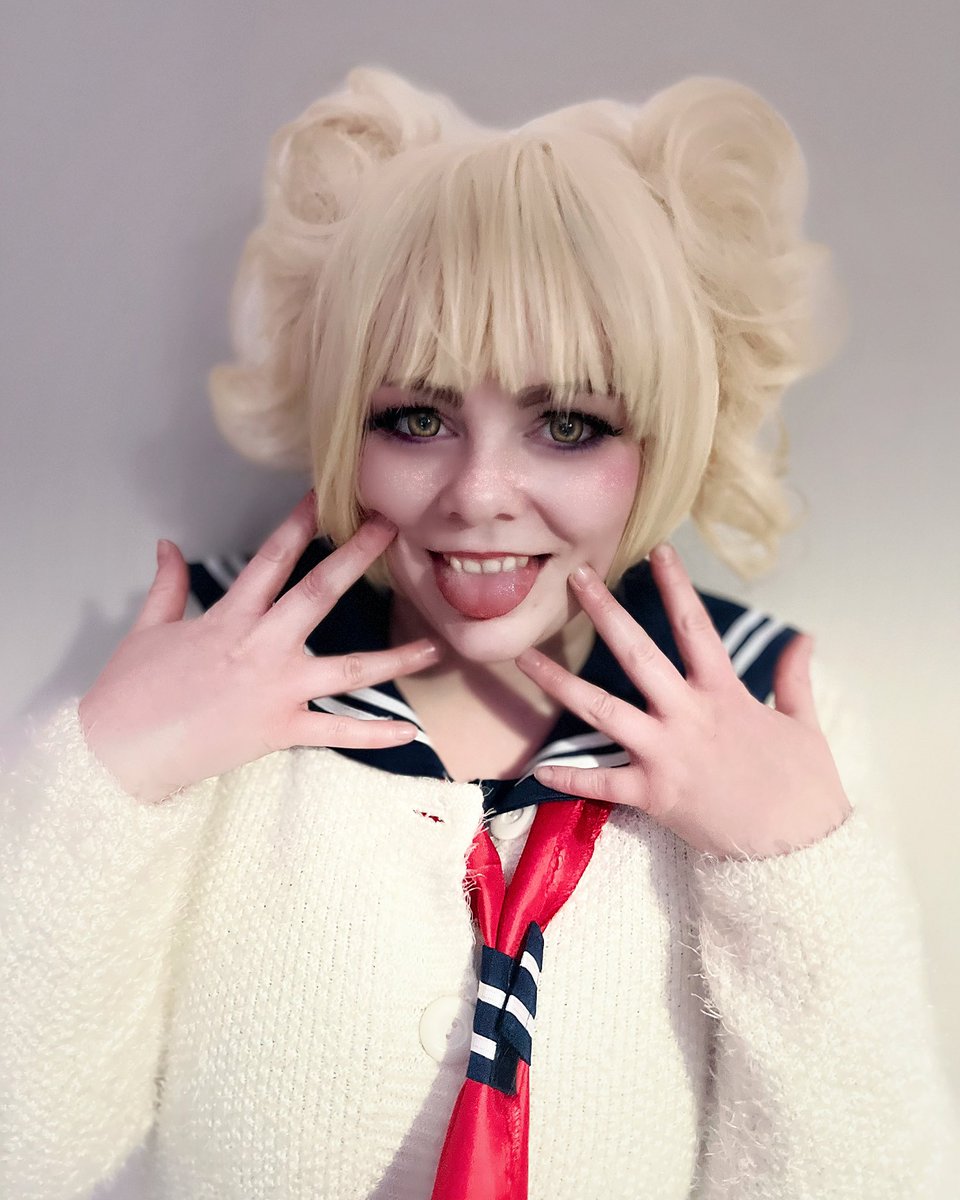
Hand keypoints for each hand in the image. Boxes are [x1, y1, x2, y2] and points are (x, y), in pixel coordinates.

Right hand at [78, 493, 439, 802]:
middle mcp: (261, 647)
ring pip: (348, 669)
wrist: (119, 753)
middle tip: (390, 528)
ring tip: (433, 647)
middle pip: (319, 593)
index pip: (271, 559)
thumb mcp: (147, 629)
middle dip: (357, 557)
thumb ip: (166, 584)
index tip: (326, 498)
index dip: (299, 524)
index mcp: (229, 618)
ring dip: (394, 657)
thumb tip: (166, 545)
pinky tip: (408, 731)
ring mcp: (276, 691)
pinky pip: (337, 732)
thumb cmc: (129, 692)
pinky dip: (373, 734)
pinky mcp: (280, 732)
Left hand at [514, 544, 851, 859]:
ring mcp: (665, 754)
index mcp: (725, 694)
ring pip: (601, 710)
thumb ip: (795, 678)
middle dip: (604, 612)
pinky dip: (568, 778)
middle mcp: (687, 716)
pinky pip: (601, 784)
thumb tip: (804, 637)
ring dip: (559, 682)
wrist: (800, 852)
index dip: (676, 586)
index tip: (656, 551)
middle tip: (576, 577)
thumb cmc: (806, 788)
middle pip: (636, 654)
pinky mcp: (652, 795)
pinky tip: (535, 770)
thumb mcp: (805, 724)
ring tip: (524, 656)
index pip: (694, 627)